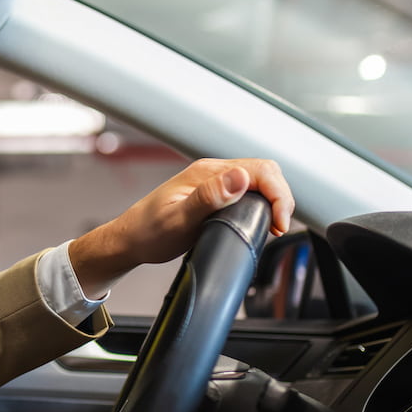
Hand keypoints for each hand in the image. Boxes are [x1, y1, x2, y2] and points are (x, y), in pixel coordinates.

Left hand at [67, 158, 294, 297]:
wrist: (130, 241)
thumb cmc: (147, 232)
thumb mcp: (178, 219)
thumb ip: (208, 197)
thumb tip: (239, 178)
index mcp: (206, 173)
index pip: (259, 170)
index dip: (277, 195)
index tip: (278, 223)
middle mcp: (212, 173)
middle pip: (264, 172)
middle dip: (281, 197)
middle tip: (279, 226)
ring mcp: (214, 184)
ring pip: (259, 181)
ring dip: (274, 200)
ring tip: (274, 225)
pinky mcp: (215, 196)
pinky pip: (248, 192)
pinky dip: (263, 204)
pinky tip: (262, 221)